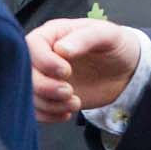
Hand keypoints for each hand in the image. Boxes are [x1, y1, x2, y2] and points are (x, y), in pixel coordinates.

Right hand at [25, 18, 142, 122]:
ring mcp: (44, 77)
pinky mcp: (48, 96)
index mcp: (52, 34)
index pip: (31, 46)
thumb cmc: (115, 45)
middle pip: (25, 73)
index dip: (45, 62)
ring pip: (28, 94)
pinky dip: (48, 115)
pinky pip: (35, 109)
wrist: (125, 71)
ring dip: (50, 104)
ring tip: (75, 102)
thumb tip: (61, 49)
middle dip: (45, 87)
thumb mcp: (107, 34)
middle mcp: (43, 55)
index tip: (67, 72)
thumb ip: (84, 38)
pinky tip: (68, 112)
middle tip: (70, 92)